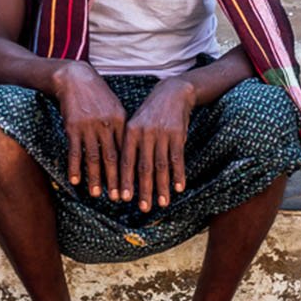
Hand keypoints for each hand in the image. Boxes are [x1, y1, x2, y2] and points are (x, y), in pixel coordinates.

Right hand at [51, 62, 125, 197]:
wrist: (75, 78)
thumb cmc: (98, 95)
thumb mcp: (115, 108)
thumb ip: (122, 129)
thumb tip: (129, 152)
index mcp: (121, 121)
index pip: (128, 151)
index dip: (131, 171)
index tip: (134, 187)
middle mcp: (107, 125)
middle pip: (113, 158)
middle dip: (117, 180)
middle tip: (120, 199)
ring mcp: (89, 126)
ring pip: (94, 157)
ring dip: (96, 177)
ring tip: (97, 194)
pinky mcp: (72, 126)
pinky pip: (74, 150)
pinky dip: (75, 167)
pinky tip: (75, 180)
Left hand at [120, 76, 192, 211]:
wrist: (172, 92)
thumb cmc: (150, 113)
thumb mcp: (135, 124)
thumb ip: (129, 146)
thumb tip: (121, 174)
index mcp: (130, 132)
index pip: (125, 161)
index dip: (124, 181)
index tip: (122, 199)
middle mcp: (145, 133)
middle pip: (143, 167)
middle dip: (143, 189)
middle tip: (143, 208)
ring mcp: (162, 134)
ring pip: (161, 166)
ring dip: (162, 187)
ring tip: (163, 203)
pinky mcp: (178, 134)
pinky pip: (177, 158)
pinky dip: (178, 174)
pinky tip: (179, 188)